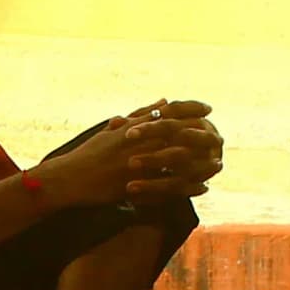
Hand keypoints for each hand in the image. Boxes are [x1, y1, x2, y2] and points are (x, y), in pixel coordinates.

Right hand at [34, 100, 219, 206]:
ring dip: (201, 162)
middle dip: (203, 133)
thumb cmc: (89, 154)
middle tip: (221, 136)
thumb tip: (162, 101)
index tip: (208, 109)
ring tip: (219, 163)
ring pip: (178, 161)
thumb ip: (139, 115)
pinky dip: (187, 187)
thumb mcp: (113, 130)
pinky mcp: (135, 185)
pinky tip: (202, 188)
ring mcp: (137, 164)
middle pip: (179, 134)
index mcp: (135, 127)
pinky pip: (168, 186)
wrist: (69, 178)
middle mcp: (138, 143)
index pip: (169, 112)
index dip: (191, 108)